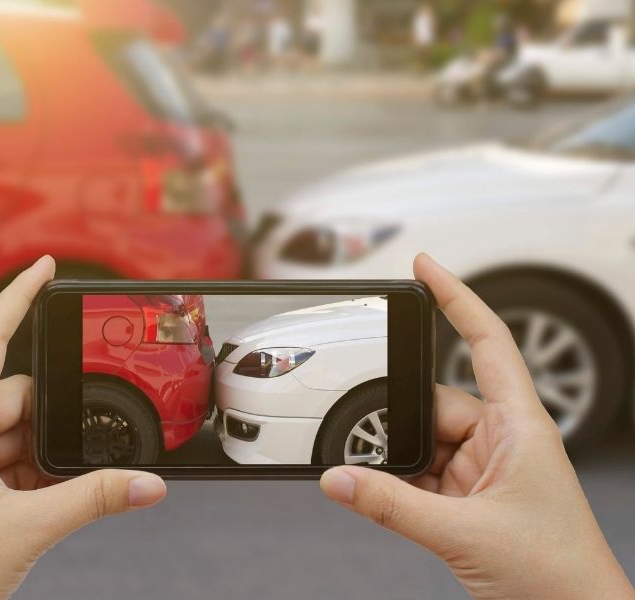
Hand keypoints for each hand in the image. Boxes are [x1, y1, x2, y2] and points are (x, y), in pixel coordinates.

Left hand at [0, 256, 166, 599]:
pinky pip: (4, 457)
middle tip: (77, 451)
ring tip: (50, 495)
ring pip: (13, 430)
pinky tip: (42, 499)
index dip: (18, 297)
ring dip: (41, 455)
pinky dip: (30, 473)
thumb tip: (146, 483)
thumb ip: (96, 498)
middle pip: (15, 397)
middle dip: (52, 421)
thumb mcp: (30, 529)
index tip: (44, 267)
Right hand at [320, 254, 633, 598]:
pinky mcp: (470, 495)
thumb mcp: (463, 534)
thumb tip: (338, 480)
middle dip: (400, 423)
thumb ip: (391, 506)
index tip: (425, 267)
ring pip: (424, 441)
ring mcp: (484, 467)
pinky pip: (423, 473)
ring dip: (401, 463)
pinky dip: (402, 484)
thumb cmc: (557, 575)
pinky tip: (390, 497)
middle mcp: (502, 438)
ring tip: (382, 483)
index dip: (456, 297)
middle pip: (435, 402)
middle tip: (372, 444)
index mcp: (520, 425)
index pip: (486, 341)